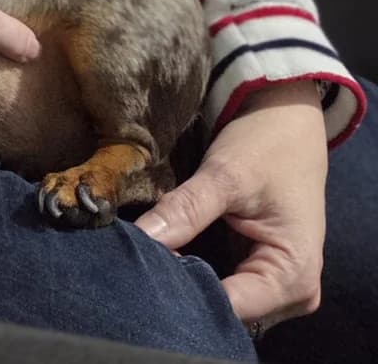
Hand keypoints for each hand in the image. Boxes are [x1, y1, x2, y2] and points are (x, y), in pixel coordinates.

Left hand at [135, 80, 327, 332]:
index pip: (229, 305)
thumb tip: (140, 240)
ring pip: (218, 298)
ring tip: (144, 258)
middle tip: (135, 262)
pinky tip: (162, 256)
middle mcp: (290, 293)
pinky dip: (190, 269)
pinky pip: (219, 282)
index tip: (140, 270)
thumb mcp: (225, 175)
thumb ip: (185, 210)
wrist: (286, 123)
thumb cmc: (267, 146)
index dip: (182, 291)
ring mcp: (274, 287)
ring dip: (182, 279)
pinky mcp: (256, 273)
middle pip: (224, 307)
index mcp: (294, 275)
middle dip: (179, 287)